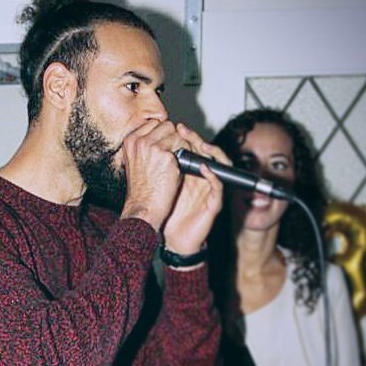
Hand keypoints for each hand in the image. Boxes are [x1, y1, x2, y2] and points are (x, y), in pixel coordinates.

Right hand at [120, 120, 182, 231]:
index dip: (162, 135)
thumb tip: (163, 134)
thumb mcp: (135, 163)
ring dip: (180, 148)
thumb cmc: (140, 190)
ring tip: (174, 165)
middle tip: (172, 156)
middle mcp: (140, 141)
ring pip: (178, 135)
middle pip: (167, 126)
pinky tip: (177, 170)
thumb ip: (145, 147)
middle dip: (173, 139)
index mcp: (130, 141)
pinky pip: (184, 148)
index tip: (165, 146)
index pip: (154, 124)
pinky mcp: (167, 156)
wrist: (143, 208)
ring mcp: (153, 147)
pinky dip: (184, 158)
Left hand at [162, 124, 226, 253]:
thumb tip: (146, 146)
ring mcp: (211, 189)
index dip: (186, 136)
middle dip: (197, 139)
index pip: (193, 149)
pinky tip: (203, 167)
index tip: (174, 126)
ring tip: (198, 144)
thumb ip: (159, 168)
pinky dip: (212, 174)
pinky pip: (219, 185)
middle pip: (207, 152)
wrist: (173, 239)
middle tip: (184, 130)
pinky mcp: (215, 202)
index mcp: (191, 173)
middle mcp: (204, 178)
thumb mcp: (161, 186)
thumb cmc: (168, 213)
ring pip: (219, 164)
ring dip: (210, 152)